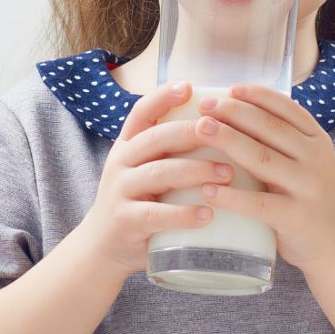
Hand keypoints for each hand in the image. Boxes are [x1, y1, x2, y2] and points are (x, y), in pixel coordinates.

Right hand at [73, 82, 231, 276]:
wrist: (105, 247)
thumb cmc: (141, 202)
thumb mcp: (147, 169)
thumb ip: (171, 150)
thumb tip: (224, 126)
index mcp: (128, 145)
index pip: (142, 112)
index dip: (163, 97)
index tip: (189, 87)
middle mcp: (121, 163)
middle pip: (157, 138)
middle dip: (194, 133)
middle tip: (230, 134)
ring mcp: (120, 191)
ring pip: (159, 173)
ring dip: (197, 171)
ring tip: (228, 174)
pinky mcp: (126, 221)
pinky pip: (156, 215)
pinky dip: (183, 215)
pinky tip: (208, 214)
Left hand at [190, 84, 334, 269]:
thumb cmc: (307, 197)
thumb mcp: (305, 162)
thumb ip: (281, 142)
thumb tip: (232, 113)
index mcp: (316, 140)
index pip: (286, 108)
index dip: (257, 96)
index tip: (229, 89)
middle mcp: (315, 159)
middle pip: (270, 128)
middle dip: (235, 113)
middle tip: (205, 106)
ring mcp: (307, 188)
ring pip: (262, 158)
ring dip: (228, 140)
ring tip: (200, 130)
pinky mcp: (295, 217)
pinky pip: (259, 204)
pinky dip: (232, 196)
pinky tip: (207, 189)